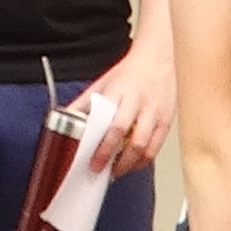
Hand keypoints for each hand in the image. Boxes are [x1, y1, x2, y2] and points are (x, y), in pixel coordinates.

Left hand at [91, 42, 171, 175]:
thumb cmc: (129, 73)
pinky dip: (143, 160)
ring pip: (144, 146)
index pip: (112, 124)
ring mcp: (155, 112)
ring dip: (128, 164)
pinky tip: (132, 163)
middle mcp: (139, 102)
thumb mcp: (102, 83)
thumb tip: (63, 119)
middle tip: (99, 168)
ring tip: (115, 170)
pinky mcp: (166, 119)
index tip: (90, 160)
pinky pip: (156, 147)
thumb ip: (83, 103)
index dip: (102, 147)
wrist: (157, 59)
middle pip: (129, 137)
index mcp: (120, 93)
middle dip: (113, 157)